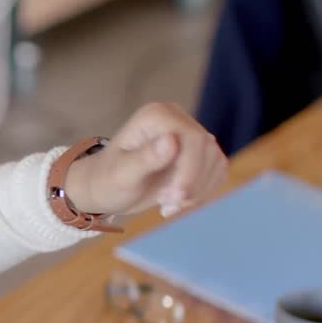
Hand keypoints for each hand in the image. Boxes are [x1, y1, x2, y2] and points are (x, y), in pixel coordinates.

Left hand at [63, 102, 226, 217]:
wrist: (105, 189)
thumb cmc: (107, 180)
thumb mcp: (121, 175)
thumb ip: (145, 158)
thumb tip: (172, 139)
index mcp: (156, 116)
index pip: (192, 138)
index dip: (191, 169)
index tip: (176, 197)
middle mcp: (176, 119)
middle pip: (207, 150)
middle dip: (192, 183)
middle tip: (168, 206)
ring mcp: (189, 135)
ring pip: (216, 162)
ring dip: (197, 191)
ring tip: (167, 205)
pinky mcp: (198, 154)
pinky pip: (216, 172)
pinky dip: (201, 192)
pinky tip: (177, 202)